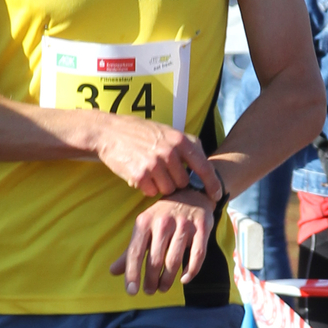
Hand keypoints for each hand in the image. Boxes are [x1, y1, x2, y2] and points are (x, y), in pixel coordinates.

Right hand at [92, 114, 219, 204]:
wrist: (109, 132)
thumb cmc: (141, 133)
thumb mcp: (168, 132)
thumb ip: (187, 146)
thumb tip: (206, 166)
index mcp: (180, 141)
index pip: (204, 167)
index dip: (212, 184)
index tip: (217, 196)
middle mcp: (170, 152)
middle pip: (183, 183)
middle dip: (175, 181)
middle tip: (162, 171)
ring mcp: (155, 164)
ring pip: (168, 190)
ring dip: (160, 185)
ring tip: (150, 170)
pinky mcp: (140, 176)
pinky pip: (151, 192)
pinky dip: (146, 187)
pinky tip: (139, 174)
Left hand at [111, 189, 217, 294]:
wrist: (191, 193)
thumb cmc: (162, 217)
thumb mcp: (143, 228)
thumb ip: (130, 251)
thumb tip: (113, 272)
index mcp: (144, 222)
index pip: (135, 253)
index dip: (132, 274)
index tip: (132, 292)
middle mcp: (163, 222)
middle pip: (155, 260)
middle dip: (151, 280)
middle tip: (150, 291)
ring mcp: (184, 224)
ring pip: (174, 260)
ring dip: (168, 279)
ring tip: (163, 288)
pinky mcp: (202, 227)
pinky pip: (197, 255)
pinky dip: (191, 271)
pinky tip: (184, 279)